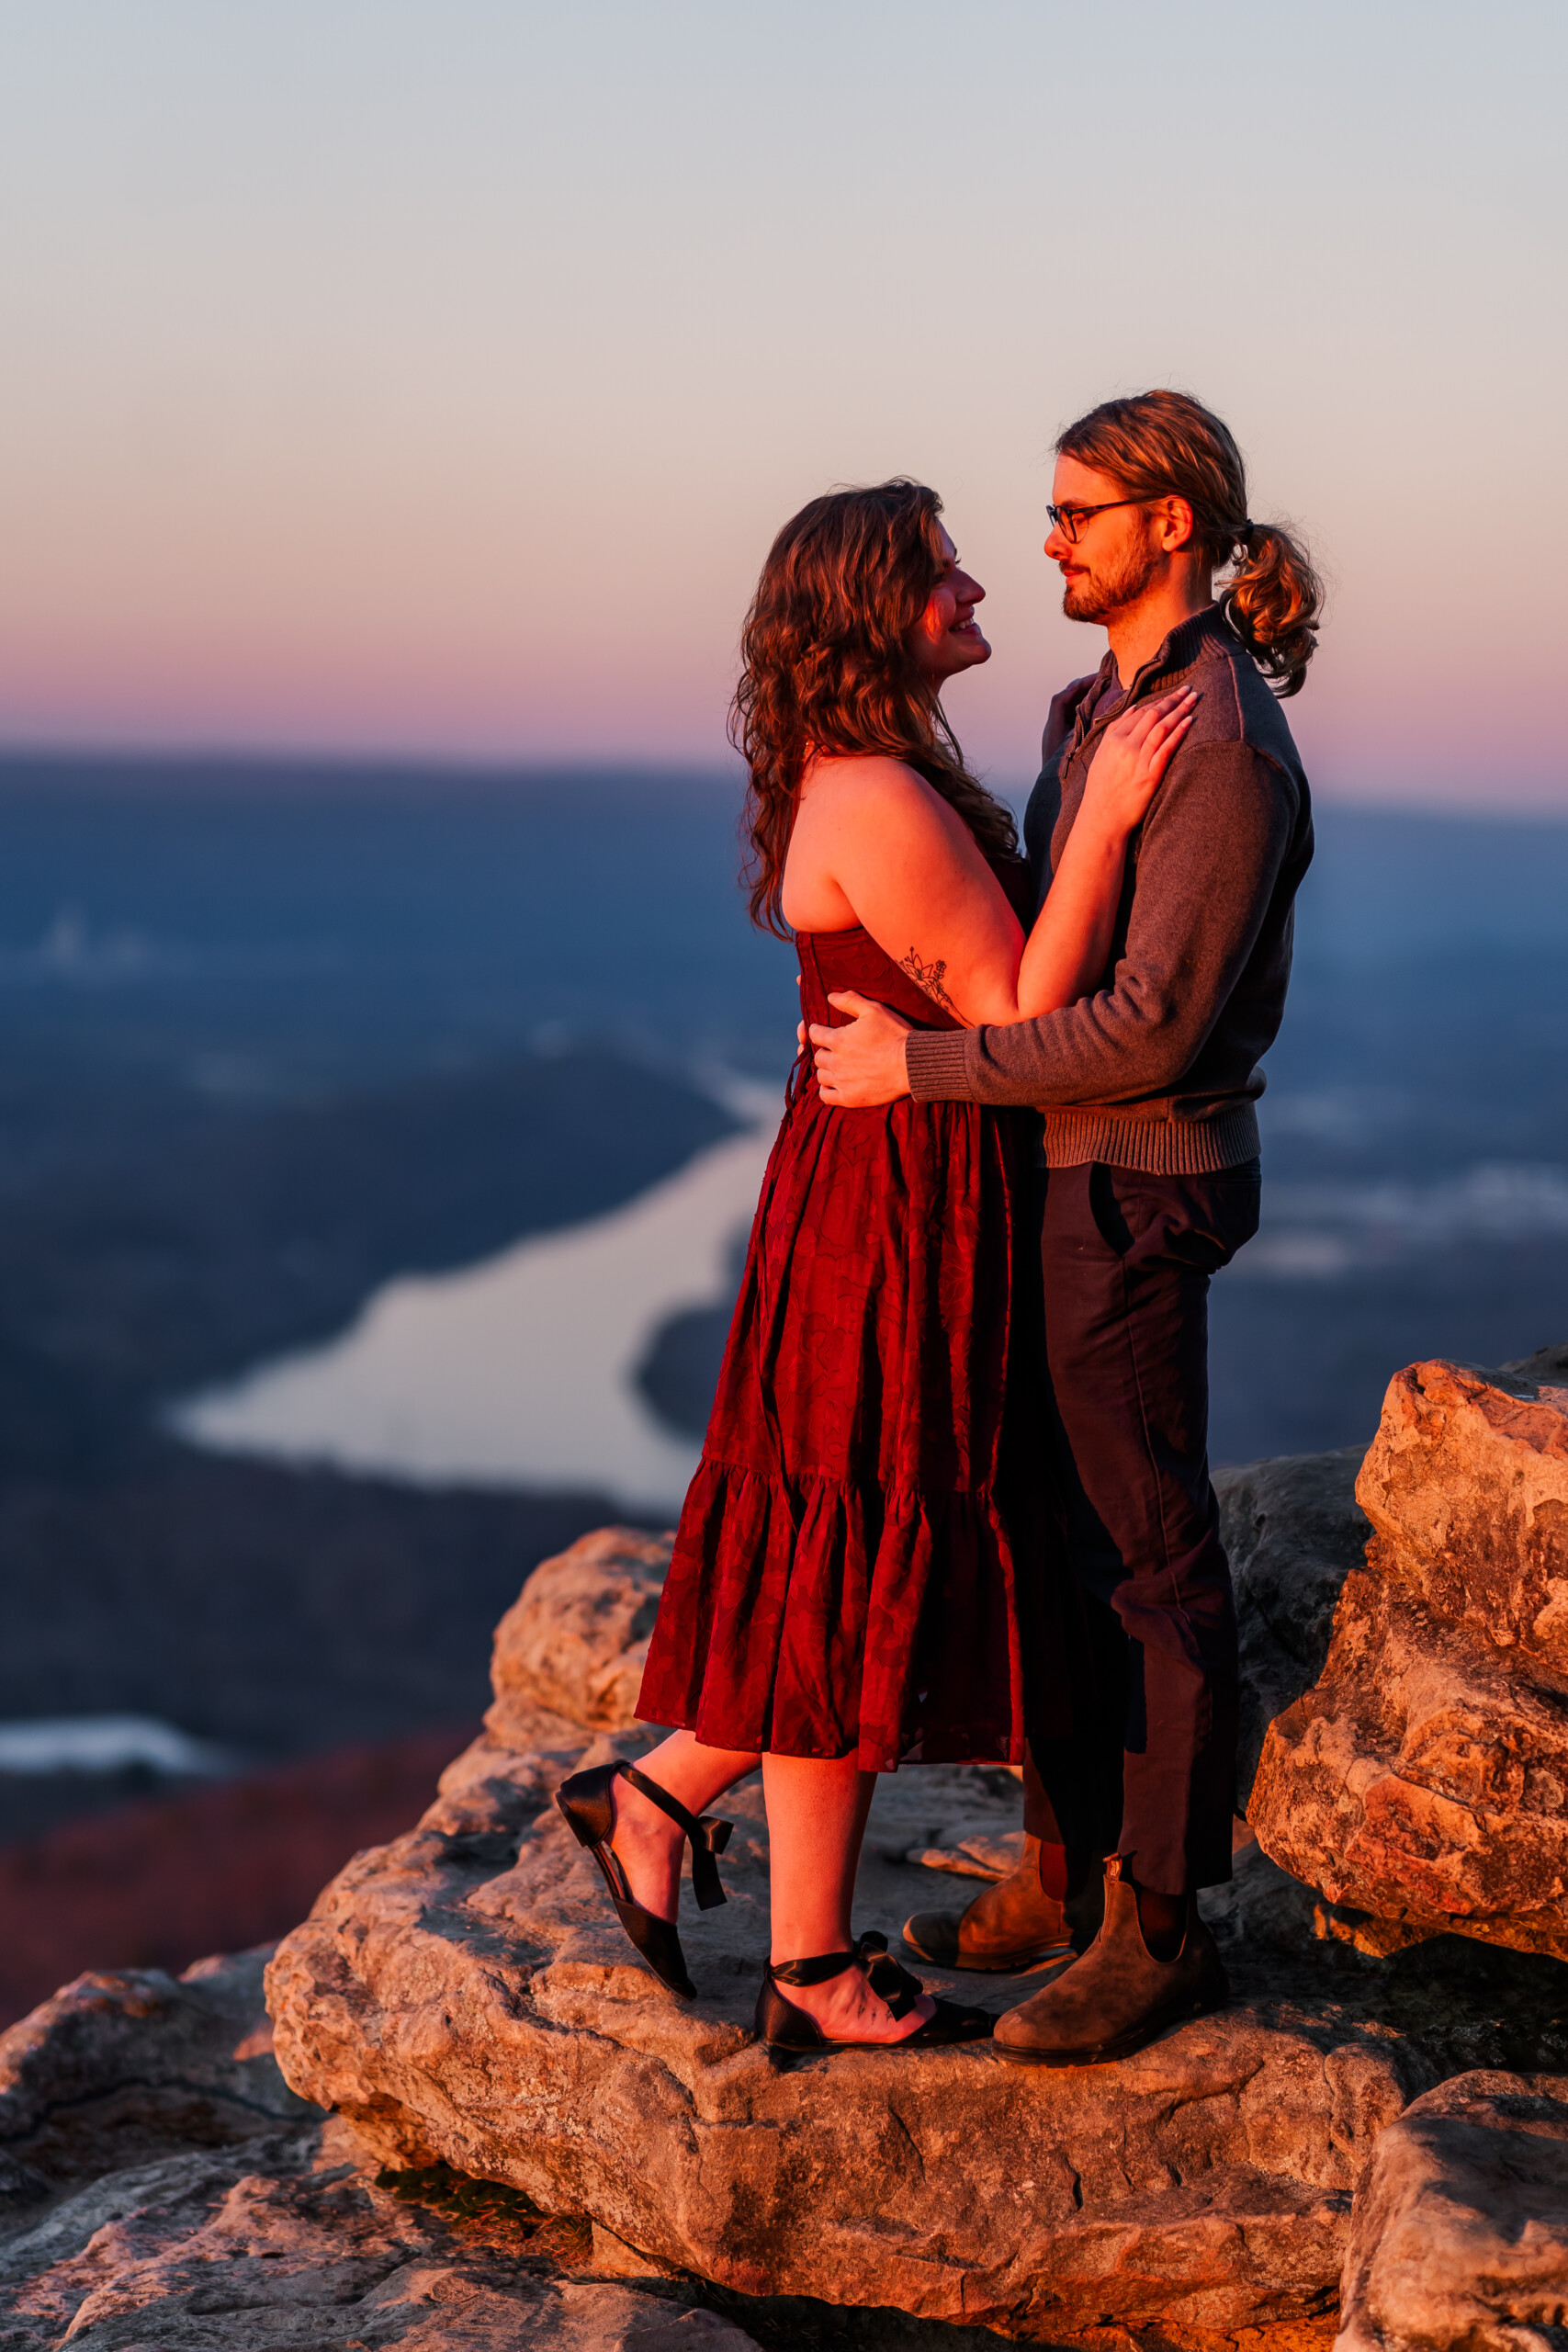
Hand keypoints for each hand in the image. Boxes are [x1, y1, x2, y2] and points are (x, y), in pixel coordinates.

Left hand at [809, 991, 912, 1105]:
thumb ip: (850, 1001)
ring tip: (837, 1067)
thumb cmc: (895, 1035)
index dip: (818, 1030)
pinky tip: (834, 1085)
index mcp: (838, 1040)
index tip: (823, 1031)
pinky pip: (826, 1097)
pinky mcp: (849, 1098)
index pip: (814, 1034)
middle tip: (835, 1051)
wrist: (912, 1064)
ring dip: (826, 1070)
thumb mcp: (874, 1010)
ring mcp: (842, 1081)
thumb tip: (830, 996)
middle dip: (824, 1051)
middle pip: (818, 1056)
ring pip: (821, 1076)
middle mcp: (836, 1061)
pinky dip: (827, 1090)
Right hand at [1080, 688, 1196, 833]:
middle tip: (1189, 689)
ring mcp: (1138, 760)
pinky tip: (1190, 721)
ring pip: (1162, 727)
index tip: (1172, 694)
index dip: (1158, 700)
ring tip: (1194, 699)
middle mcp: (1125, 746)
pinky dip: (1179, 732)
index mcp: (1113, 740)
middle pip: (1154, 715)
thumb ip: (1114, 731)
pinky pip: (1167, 748)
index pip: (1139, 713)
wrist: (1102, 820)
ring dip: (1180, 710)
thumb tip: (1132, 709)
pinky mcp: (1150, 775)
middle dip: (1173, 699)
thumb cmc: (1101, 791)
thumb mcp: (1100, 757)